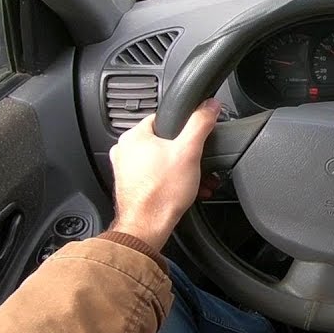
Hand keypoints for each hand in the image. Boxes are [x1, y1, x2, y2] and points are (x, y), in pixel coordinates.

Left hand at [107, 99, 220, 248]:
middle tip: (197, 164)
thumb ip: (200, 123)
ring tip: (195, 181)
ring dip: (181, 169)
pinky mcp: (130, 186)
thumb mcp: (189, 151)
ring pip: (160, 161)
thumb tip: (209, 105)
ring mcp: (125, 170)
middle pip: (163, 142)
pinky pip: (154, 176)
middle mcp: (124, 150)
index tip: (193, 139)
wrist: (147, 227)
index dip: (183, 127)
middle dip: (185, 154)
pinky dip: (169, 181)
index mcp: (134, 136)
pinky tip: (183, 190)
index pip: (162, 118)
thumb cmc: (161, 193)